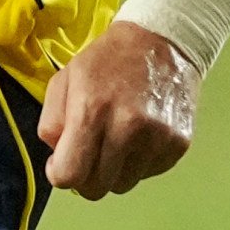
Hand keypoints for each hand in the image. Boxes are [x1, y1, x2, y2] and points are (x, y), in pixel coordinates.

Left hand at [36, 22, 200, 200]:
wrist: (162, 40)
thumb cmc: (107, 60)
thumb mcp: (64, 79)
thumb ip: (51, 123)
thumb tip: (57, 159)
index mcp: (92, 111)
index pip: (69, 176)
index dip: (60, 174)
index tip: (62, 162)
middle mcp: (127, 129)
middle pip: (97, 189)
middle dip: (86, 177)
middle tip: (88, 154)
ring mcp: (157, 138)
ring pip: (123, 186)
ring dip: (114, 171)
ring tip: (117, 140)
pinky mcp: (178, 144)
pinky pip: (148, 174)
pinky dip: (139, 162)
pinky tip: (139, 135)